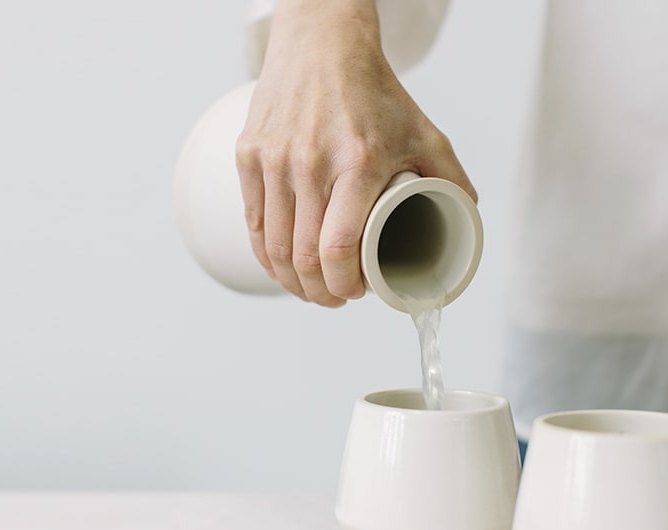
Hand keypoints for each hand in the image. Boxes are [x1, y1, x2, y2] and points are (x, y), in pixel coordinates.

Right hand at [235, 0, 476, 306]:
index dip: (344, 285)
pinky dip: (264, 256)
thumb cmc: (372, 92)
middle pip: (303, 256)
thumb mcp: (423, 131)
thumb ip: (449, 177)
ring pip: (272, 247)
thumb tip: (463, 219)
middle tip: (335, 298)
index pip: (339, 248)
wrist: (321, 46)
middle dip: (320, 292)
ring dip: (291, 281)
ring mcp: (274, 160)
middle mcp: (311, 162)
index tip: (355, 294)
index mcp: (358, 162)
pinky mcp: (249, 156)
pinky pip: (253, 223)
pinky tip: (279, 268)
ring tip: (310, 289)